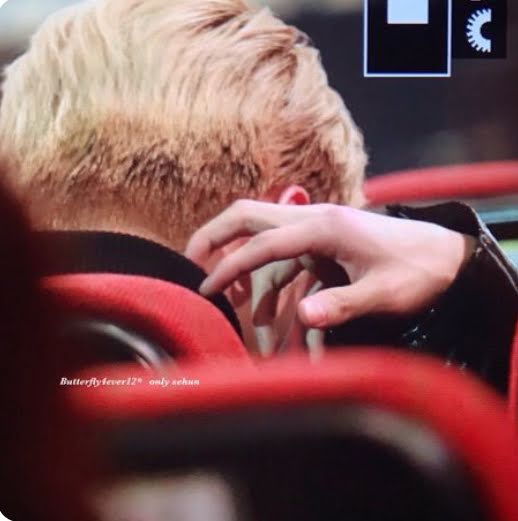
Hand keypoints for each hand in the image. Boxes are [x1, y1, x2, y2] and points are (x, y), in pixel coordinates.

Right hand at [186, 200, 474, 344]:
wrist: (444, 254)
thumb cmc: (418, 271)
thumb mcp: (384, 293)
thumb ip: (344, 304)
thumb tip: (303, 318)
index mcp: (324, 227)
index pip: (263, 243)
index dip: (230, 266)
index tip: (206, 288)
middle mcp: (314, 217)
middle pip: (249, 215)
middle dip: (214, 234)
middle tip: (189, 260)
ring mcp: (316, 224)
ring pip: (260, 228)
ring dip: (236, 254)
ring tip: (220, 287)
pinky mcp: (320, 238)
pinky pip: (279, 248)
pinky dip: (262, 267)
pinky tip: (258, 294)